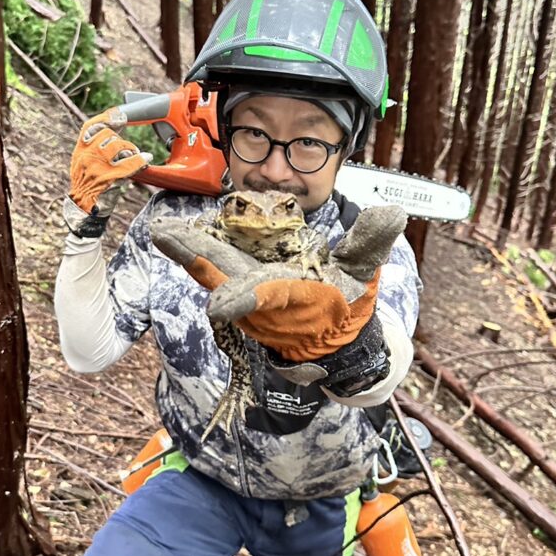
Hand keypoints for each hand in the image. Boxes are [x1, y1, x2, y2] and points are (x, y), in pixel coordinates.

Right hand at [69, 109, 150, 213]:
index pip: (90, 126)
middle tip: (128, 147)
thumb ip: (94, 149)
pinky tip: (146, 158)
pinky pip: (127, 164)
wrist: (81, 207)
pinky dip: (139, 160)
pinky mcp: (107, 177)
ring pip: (117, 145)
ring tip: (134, 153)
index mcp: (79, 150)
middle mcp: (86, 155)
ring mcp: (96, 166)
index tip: (118, 115)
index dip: (105, 118)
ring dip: (129, 147)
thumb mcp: (83, 163)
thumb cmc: (86, 185)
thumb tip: (114, 133)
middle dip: (120, 138)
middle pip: (107, 134)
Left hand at [150, 216, 379, 361]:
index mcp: (293, 297)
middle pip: (221, 277)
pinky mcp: (240, 296)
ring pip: (212, 274)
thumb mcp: (364, 274)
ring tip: (163, 232)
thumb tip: (392, 211)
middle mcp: (262, 303)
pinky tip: (179, 239)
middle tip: (163, 234)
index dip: (243, 300)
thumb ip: (372, 242)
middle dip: (193, 257)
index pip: (266, 297)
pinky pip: (215, 274)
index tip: (217, 305)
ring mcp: (246, 301)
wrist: (334, 344)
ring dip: (187, 254)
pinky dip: (197, 257)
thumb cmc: (348, 308)